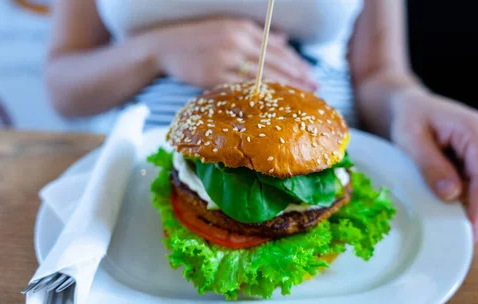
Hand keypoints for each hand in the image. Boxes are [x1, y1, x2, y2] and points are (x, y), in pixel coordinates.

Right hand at [138, 18, 316, 90]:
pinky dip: (258, 94)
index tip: (311, 74)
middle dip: (297, 76)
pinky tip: (271, 102)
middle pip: (274, 62)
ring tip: (300, 96)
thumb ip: (257, 34)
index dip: (296, 62)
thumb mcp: (228, 27)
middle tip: (315, 87)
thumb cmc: (197, 38)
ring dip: (284, 87)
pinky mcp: (213, 75)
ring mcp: (224, 58)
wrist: (163, 46)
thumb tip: (283, 39)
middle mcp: (236, 41)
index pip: (277, 48)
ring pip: (262, 76)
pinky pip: (241, 87)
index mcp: (242, 28)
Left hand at [390, 87, 477, 241]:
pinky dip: (466, 195)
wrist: (412, 106)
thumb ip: (429, 165)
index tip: (471, 230)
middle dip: (474, 210)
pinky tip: (451, 207)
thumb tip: (451, 195)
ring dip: (468, 203)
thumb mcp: (410, 139)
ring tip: (451, 225)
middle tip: (460, 239)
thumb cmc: (409, 118)